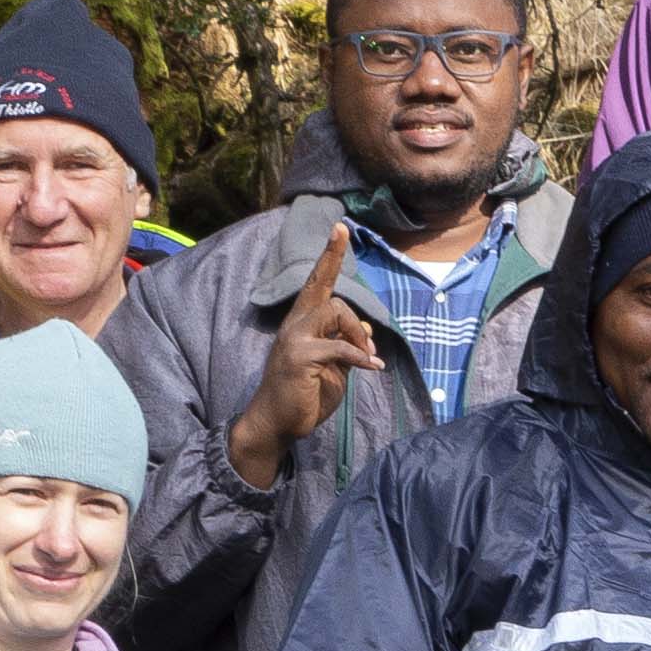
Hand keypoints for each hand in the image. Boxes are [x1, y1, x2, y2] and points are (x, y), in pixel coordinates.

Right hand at [227, 227, 383, 490]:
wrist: (277, 422)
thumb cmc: (305, 393)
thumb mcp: (334, 365)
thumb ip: (347, 342)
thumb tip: (367, 328)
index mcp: (302, 322)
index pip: (317, 281)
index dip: (330, 255)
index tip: (340, 227)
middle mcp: (294, 324)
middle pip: (329, 295)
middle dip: (356, 321)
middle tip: (369, 349)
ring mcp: (294, 338)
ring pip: (333, 311)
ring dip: (357, 335)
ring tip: (368, 359)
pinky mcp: (298, 357)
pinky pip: (339, 347)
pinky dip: (361, 356)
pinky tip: (373, 368)